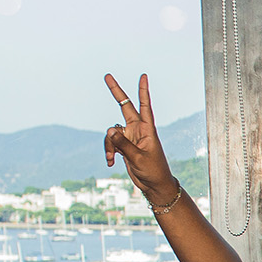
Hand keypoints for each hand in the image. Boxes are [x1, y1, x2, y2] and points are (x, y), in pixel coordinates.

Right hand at [102, 73, 177, 201]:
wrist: (154, 185)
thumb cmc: (153, 171)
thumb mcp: (138, 157)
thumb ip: (123, 143)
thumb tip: (109, 130)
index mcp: (147, 130)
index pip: (145, 106)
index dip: (143, 91)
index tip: (144, 76)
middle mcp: (138, 130)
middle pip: (124, 106)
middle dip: (116, 92)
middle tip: (107, 75)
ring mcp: (130, 136)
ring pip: (111, 132)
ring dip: (109, 144)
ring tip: (112, 158)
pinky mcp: (123, 145)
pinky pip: (110, 143)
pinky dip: (108, 151)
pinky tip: (110, 162)